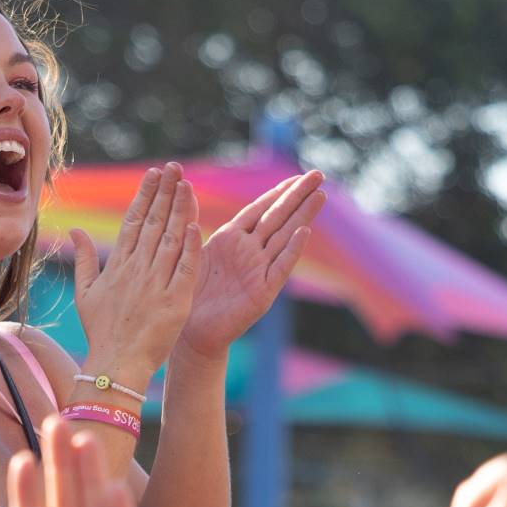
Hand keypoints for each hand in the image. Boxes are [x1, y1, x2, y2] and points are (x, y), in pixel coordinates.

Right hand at [70, 163, 201, 383]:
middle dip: (165, 192)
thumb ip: (84, 258)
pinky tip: (196, 224)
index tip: (155, 174)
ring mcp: (156, 283)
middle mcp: (137, 268)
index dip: (145, 195)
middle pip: (154, 222)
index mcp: (118, 264)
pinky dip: (191, 246)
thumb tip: (74, 230)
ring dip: (180, 209)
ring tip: (187, 184)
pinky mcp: (175, 301)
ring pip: (170, 238)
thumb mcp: (86, 292)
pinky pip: (186, 268)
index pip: (133, 220)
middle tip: (175, 167)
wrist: (116, 364)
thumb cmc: (101, 330)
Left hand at [176, 170, 324, 358]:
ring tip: (319, 195)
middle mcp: (250, 252)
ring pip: (284, 237)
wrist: (192, 332)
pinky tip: (304, 232)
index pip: (260, 209)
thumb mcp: (191, 251)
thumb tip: (186, 188)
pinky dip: (291, 250)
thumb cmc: (190, 293)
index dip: (278, 191)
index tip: (297, 175)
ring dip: (302, 216)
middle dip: (297, 196)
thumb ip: (191, 221)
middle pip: (278, 218)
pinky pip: (279, 268)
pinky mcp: (262, 293)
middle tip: (318, 175)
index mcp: (232, 239)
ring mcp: (258, 271)